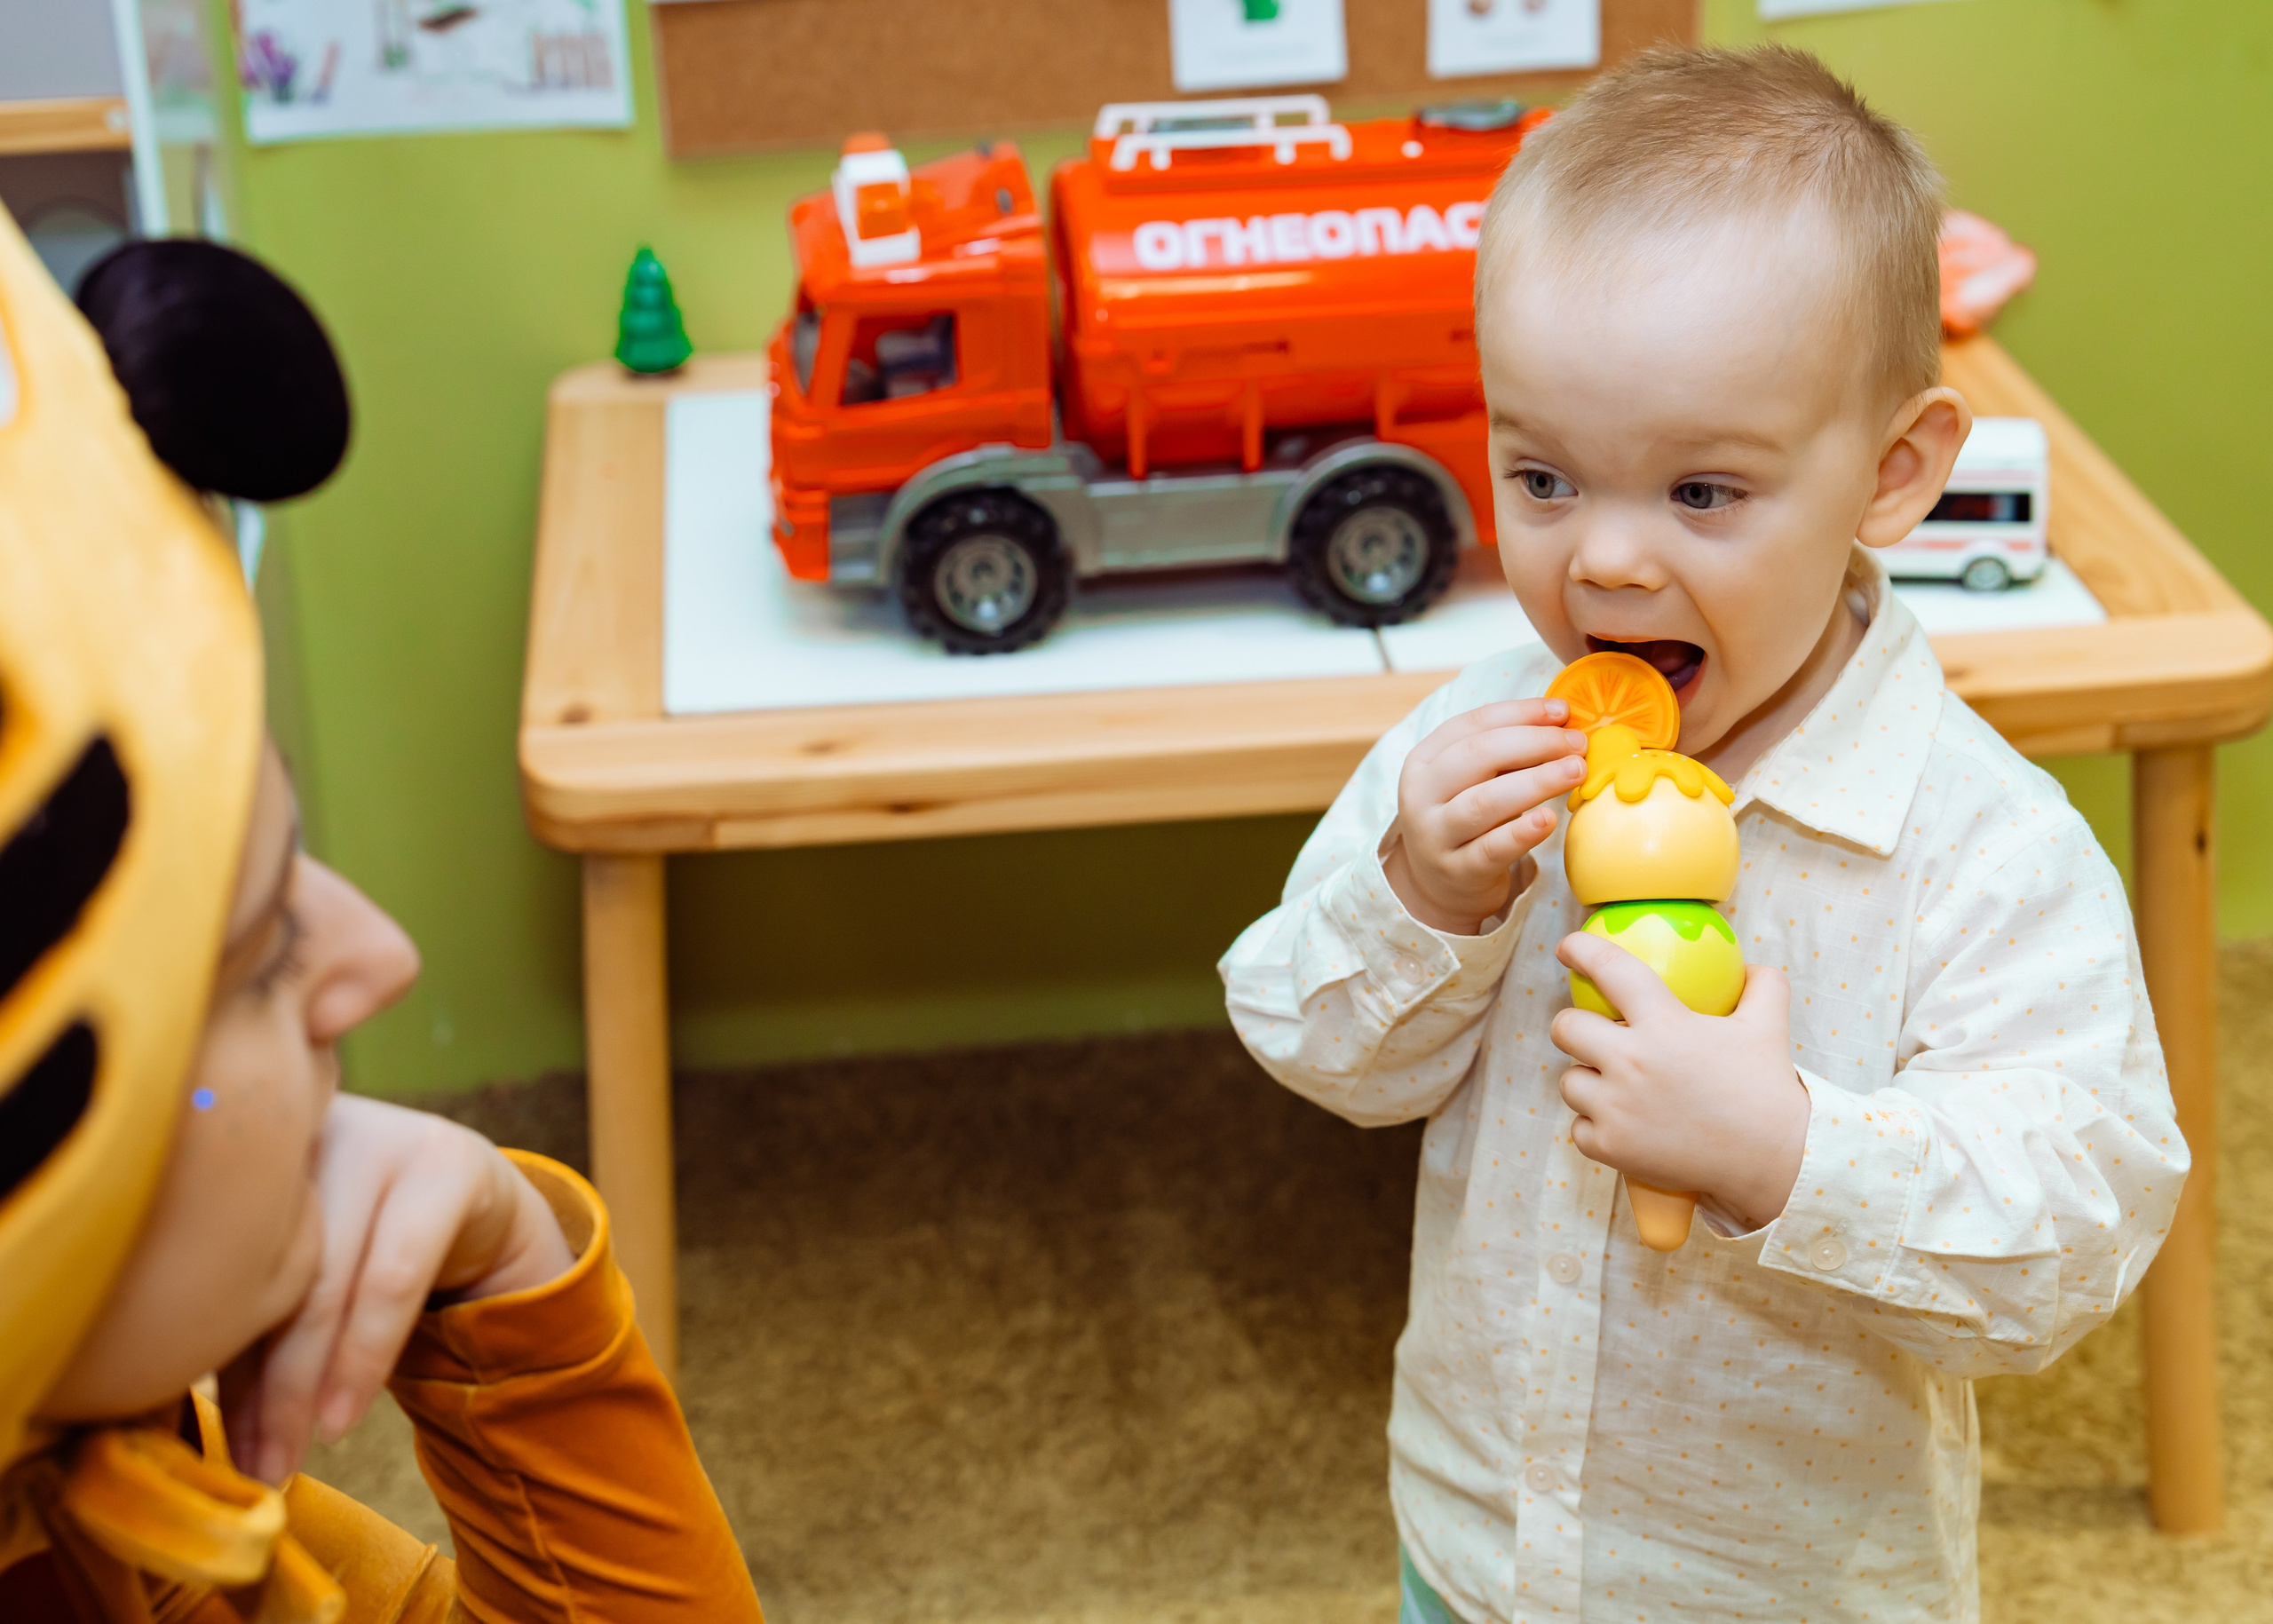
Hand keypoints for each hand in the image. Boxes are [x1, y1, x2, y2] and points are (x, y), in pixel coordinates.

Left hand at [221, 1093, 576, 1484]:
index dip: (197, 1355)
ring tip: (284, 1460)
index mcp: (249, 1142)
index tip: (193, 1440)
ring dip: (303, 1386)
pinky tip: (340, 1417)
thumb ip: (245, 1310)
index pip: (212, 1258)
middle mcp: (308, 1126)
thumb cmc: (362, 1244)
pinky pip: (394, 1278)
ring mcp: (381, 1136)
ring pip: (325, 1280)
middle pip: (268, 1272)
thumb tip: (160, 1409)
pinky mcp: (446, 1166)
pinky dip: (364, 1359)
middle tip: (249, 1468)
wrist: (478, 1204)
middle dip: (258, 1388)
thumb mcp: (299, 1267)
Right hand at [1383, 698, 1589, 933]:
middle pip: (1478, 756)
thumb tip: (1560, 722)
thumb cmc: (1463, 821)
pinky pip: (1492, 849)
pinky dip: (1522, 833)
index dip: (1521, 713)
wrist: (1438, 887)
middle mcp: (1422, 795)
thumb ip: (1502, 753)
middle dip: (1534, 742)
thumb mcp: (1468, 781)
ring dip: (1536, 782)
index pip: (1472, 724)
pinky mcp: (1458, 871)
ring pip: (1485, 801)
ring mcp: (1436, 835)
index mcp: (1424, 760)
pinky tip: (1549, 819)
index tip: (1563, 711)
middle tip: (1577, 744)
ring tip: (1576, 771)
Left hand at [1549, 932, 1810, 1231]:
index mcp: (1664, 1023)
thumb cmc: (1766, 1092)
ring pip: (1569, 1080)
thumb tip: (1749, 966)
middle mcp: (1631, 1062)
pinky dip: (1595, 1126)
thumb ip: (1761, 986)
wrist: (1773, 1161)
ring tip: (1616, 1086)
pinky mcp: (1610, 1147)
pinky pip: (1578, 1127)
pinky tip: (1622, 1124)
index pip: (1609, 969)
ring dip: (1587, 1080)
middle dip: (1572, 1025)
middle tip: (1592, 1033)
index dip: (1581, 950)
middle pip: (1565, 1027)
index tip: (1567, 948)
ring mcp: (1615, 1108)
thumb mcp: (1769, 1027)